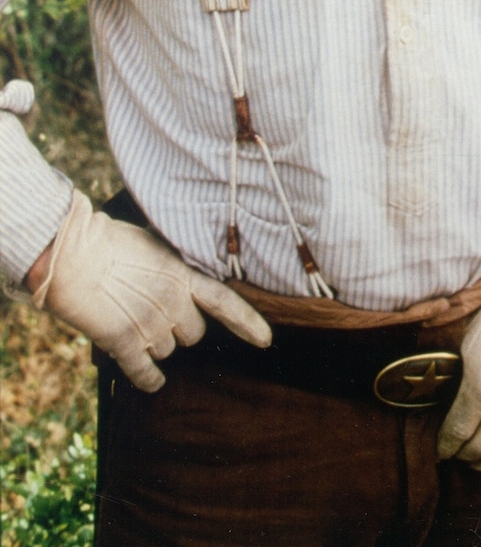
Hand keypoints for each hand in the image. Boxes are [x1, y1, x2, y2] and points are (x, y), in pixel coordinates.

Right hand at [33, 191, 270, 391]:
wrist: (74, 254)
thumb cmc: (109, 242)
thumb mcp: (152, 244)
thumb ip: (171, 267)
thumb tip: (178, 277)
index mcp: (182, 275)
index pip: (224, 301)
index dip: (248, 322)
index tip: (266, 340)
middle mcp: (173, 302)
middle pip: (193, 334)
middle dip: (180, 328)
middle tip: (157, 313)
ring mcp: (150, 325)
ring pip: (166, 351)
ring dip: (155, 344)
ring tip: (132, 320)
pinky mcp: (124, 343)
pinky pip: (144, 373)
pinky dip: (148, 379)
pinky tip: (150, 380)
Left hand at [436, 255, 480, 470]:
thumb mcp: (471, 342)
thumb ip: (462, 376)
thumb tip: (454, 396)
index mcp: (478, 392)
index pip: (455, 434)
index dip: (445, 446)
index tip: (440, 449)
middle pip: (479, 449)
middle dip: (464, 455)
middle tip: (457, 455)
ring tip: (479, 460)